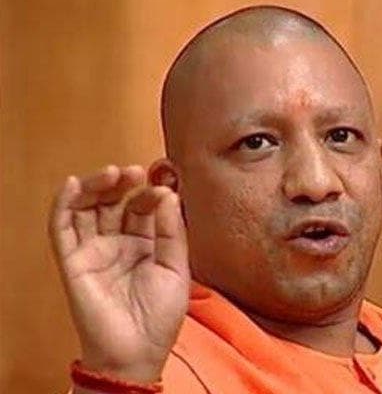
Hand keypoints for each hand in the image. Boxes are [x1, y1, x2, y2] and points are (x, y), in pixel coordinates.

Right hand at [49, 165, 189, 383]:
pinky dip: (64, 205)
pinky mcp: (73, 262)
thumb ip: (172, 232)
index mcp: (145, 244)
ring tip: (111, 173)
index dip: (150, 195)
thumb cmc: (160, 316)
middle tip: (132, 171)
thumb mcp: (176, 269)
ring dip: (96, 187)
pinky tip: (74, 185)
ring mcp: (94, 251)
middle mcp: (118, 243)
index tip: (163, 188)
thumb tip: (169, 194)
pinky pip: (63, 229)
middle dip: (122, 184)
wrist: (137, 351)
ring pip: (87, 209)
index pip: (142, 208)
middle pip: (113, 203)